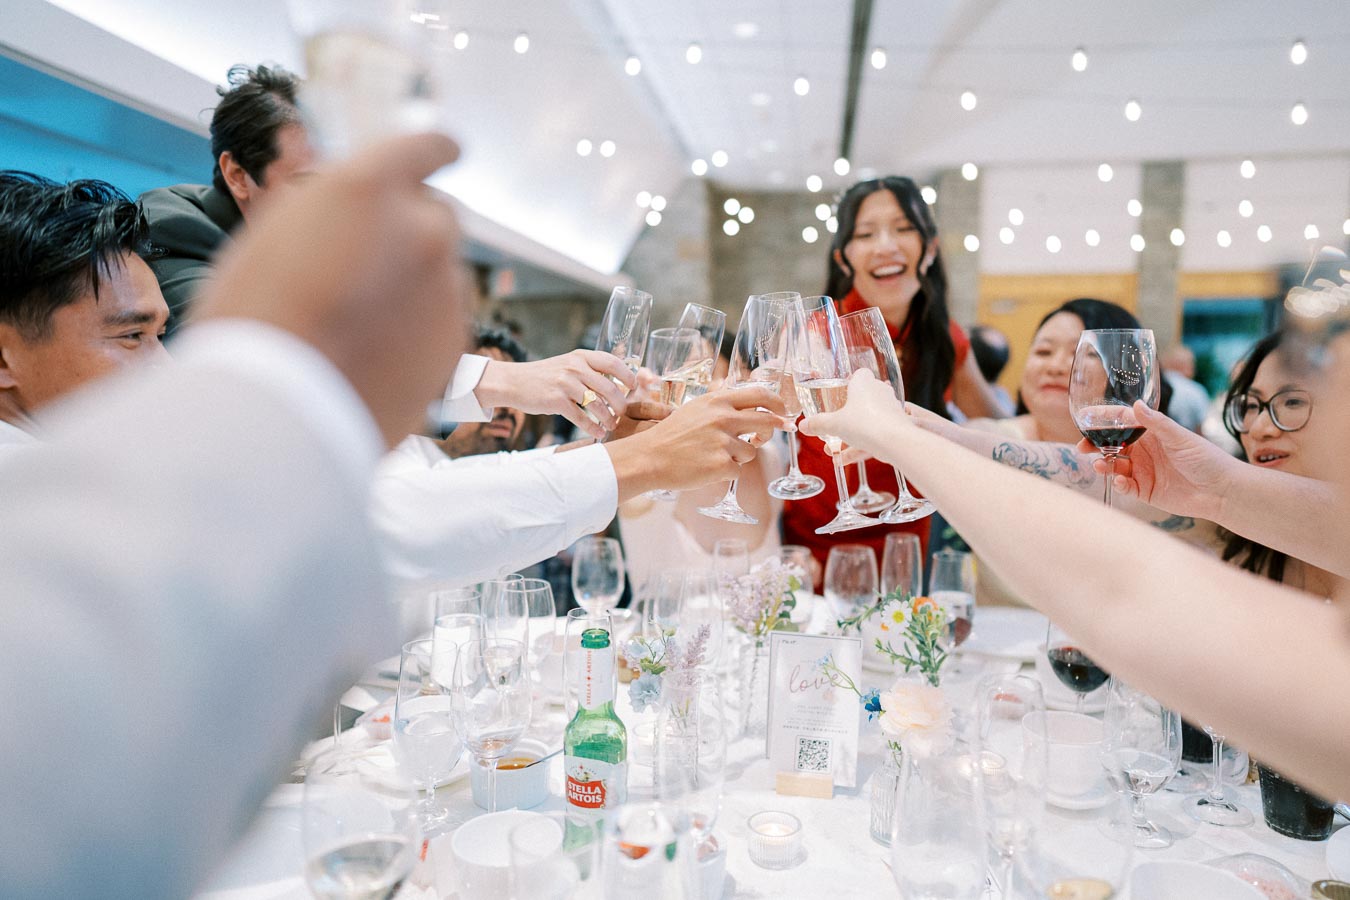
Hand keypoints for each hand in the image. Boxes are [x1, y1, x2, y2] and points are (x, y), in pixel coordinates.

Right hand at [197, 133, 464, 446]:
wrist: (278, 410)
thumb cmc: (253, 321)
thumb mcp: (272, 236)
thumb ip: (326, 210)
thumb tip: (348, 205)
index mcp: (370, 187)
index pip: (427, 145)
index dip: (437, 149)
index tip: (447, 150)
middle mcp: (421, 228)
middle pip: (437, 214)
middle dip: (412, 229)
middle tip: (371, 262)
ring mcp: (446, 286)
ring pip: (442, 270)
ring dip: (414, 282)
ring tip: (356, 322)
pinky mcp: (456, 339)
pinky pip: (442, 318)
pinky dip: (419, 327)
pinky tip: (372, 353)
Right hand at [475, 349, 635, 439]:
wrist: (514, 382)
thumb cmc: (545, 376)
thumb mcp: (567, 364)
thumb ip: (588, 369)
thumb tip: (616, 382)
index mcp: (581, 356)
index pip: (613, 363)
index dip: (628, 376)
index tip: (634, 387)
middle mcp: (575, 367)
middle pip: (609, 387)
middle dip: (621, 404)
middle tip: (623, 413)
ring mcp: (565, 384)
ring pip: (597, 405)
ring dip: (608, 418)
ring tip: (611, 425)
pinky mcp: (556, 401)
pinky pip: (581, 418)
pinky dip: (592, 427)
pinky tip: (598, 433)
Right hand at [605, 387, 785, 498]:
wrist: (648, 458)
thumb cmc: (671, 435)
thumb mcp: (696, 409)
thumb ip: (723, 406)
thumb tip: (754, 410)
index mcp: (718, 401)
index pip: (761, 395)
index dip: (778, 404)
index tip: (784, 412)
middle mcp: (724, 418)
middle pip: (767, 423)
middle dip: (769, 433)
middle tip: (761, 439)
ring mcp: (724, 442)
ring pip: (752, 451)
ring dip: (739, 457)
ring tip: (712, 456)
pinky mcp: (722, 465)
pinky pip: (738, 470)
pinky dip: (726, 472)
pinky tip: (706, 468)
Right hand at [799, 370, 907, 459]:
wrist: (896, 441)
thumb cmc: (865, 423)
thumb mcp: (835, 424)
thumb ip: (818, 424)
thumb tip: (803, 425)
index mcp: (864, 383)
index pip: (859, 374)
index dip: (850, 381)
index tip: (840, 391)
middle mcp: (880, 392)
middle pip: (862, 399)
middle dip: (847, 414)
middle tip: (833, 424)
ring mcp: (890, 410)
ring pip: (867, 421)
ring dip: (850, 436)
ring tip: (833, 452)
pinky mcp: (896, 427)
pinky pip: (874, 435)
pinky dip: (860, 446)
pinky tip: (843, 461)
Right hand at [1080, 401, 1238, 518]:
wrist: (1222, 491)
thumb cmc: (1207, 459)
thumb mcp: (1180, 437)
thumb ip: (1156, 423)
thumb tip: (1135, 405)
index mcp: (1152, 434)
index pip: (1122, 423)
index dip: (1103, 420)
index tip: (1085, 417)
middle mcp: (1144, 451)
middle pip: (1111, 445)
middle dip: (1095, 446)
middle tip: (1083, 448)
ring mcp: (1143, 471)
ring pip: (1114, 466)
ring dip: (1104, 465)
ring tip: (1100, 466)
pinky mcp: (1144, 491)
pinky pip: (1124, 486)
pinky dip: (1118, 484)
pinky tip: (1120, 481)